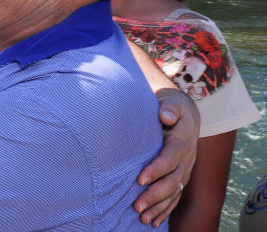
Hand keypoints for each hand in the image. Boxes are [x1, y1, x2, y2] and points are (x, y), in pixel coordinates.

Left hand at [134, 88, 199, 227]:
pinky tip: (154, 221)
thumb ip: (169, 107)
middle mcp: (186, 159)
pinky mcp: (181, 176)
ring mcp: (185, 169)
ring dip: (159, 207)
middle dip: (155, 195)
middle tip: (137, 206)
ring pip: (174, 192)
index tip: (139, 179)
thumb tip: (166, 115)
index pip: (169, 159)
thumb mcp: (172, 102)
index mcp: (182, 142)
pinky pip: (175, 195)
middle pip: (172, 181)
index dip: (156, 170)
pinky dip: (166, 209)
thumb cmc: (172, 106)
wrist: (186, 113)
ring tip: (143, 219)